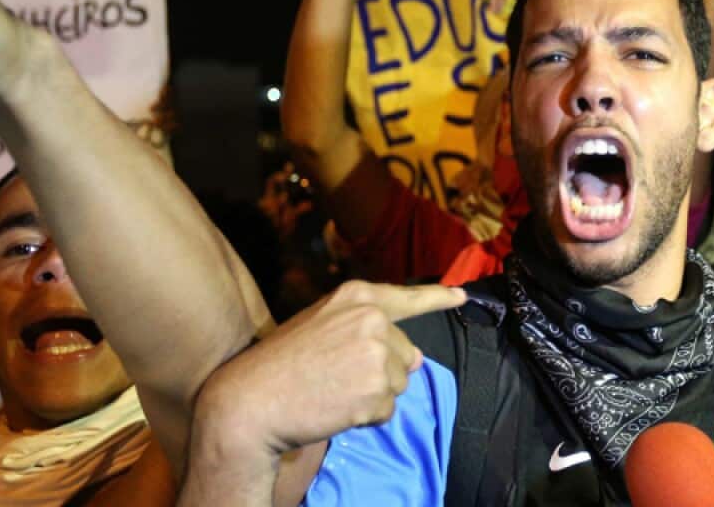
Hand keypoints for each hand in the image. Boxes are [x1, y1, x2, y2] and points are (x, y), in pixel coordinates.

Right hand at [195, 280, 466, 454]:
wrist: (250, 399)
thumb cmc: (280, 363)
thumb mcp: (321, 325)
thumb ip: (365, 330)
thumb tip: (415, 358)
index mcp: (357, 296)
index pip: (408, 297)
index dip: (439, 298)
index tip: (462, 297)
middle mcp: (373, 319)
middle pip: (405, 355)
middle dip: (382, 372)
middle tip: (336, 376)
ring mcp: (377, 354)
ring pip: (399, 384)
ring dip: (373, 395)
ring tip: (334, 391)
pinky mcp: (377, 389)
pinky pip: (387, 411)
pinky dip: (366, 417)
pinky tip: (336, 407)